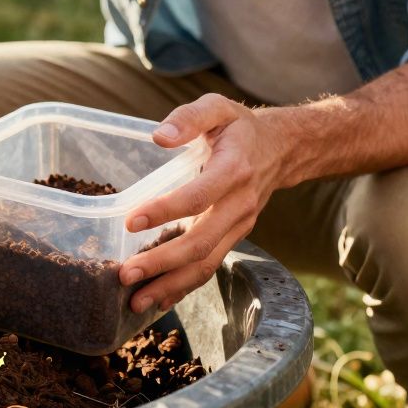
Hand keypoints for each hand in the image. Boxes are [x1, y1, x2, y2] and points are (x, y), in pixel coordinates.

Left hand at [119, 94, 295, 313]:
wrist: (282, 149)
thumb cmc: (239, 127)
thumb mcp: (218, 107)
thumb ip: (190, 117)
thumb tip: (160, 136)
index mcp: (234, 170)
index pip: (198, 196)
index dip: (165, 210)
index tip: (131, 220)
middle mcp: (239, 205)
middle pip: (200, 242)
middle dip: (161, 262)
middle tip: (125, 273)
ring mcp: (239, 226)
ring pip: (206, 263)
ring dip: (170, 284)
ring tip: (134, 300)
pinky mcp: (233, 237)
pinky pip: (210, 266)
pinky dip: (184, 286)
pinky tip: (158, 298)